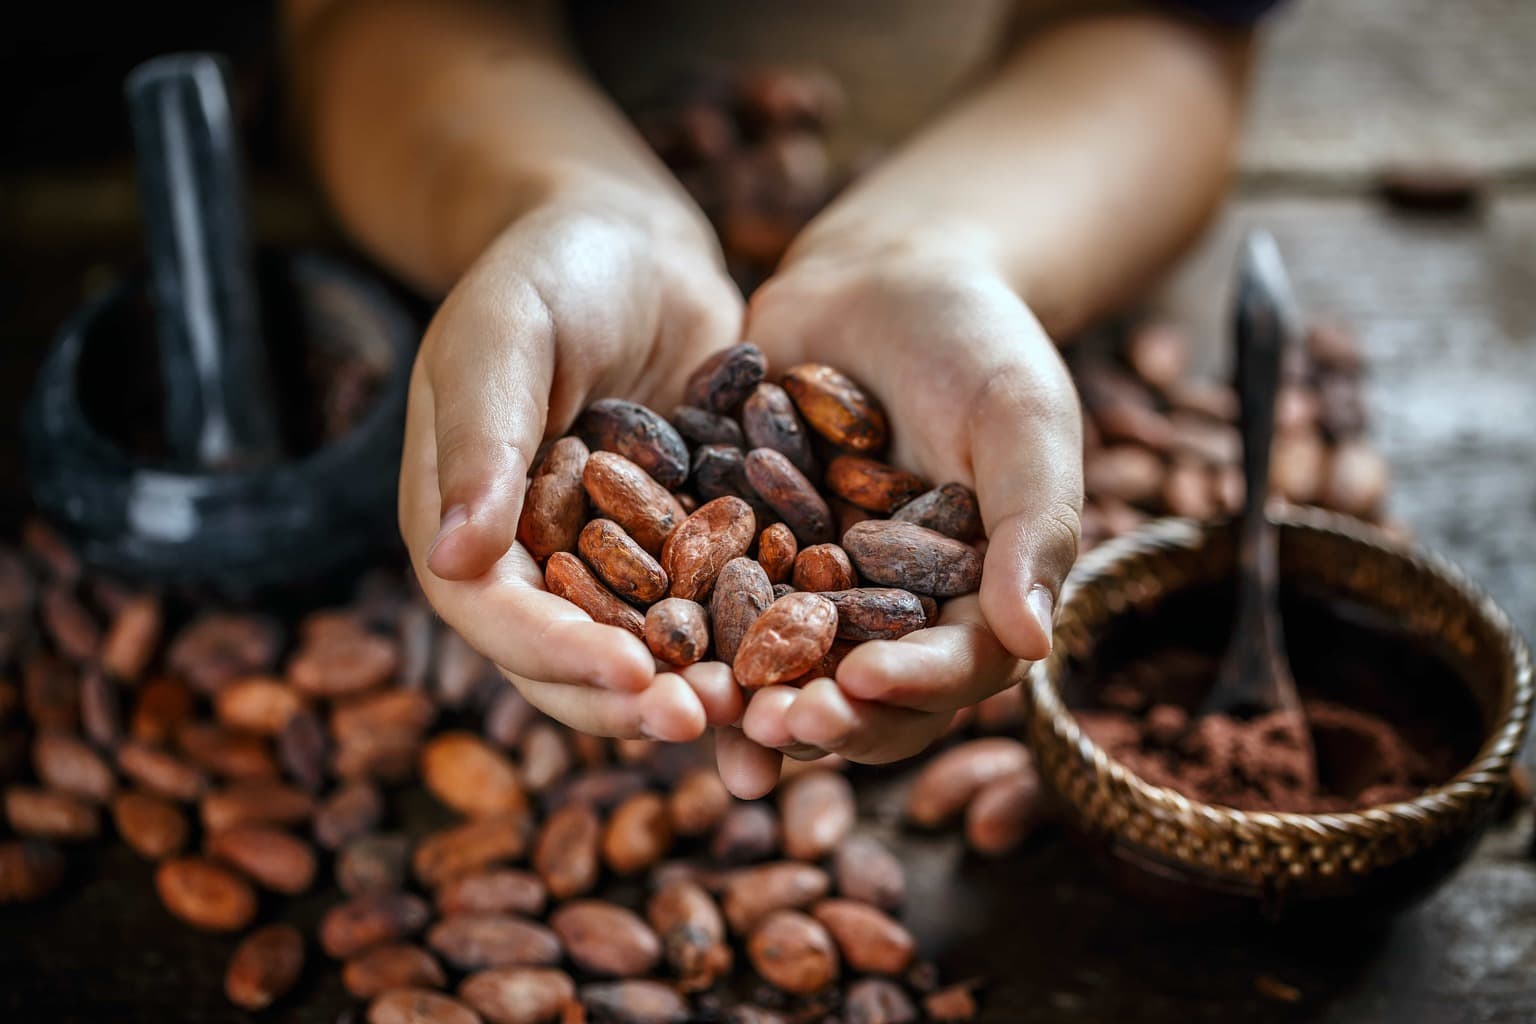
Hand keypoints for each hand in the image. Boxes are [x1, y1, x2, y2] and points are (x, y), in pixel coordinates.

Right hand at [399, 189, 746, 742]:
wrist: (633, 242)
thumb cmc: (551, 268)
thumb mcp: (506, 332)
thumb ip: (481, 436)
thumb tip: (454, 560)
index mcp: (468, 524)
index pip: (497, 613)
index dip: (558, 654)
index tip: (632, 679)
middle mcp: (537, 562)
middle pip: (572, 659)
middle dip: (636, 699)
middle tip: (712, 722)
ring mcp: (616, 563)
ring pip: (649, 651)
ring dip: (701, 690)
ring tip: (764, 713)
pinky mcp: (686, 548)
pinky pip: (714, 609)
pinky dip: (753, 643)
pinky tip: (811, 666)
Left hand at [717, 239, 1082, 794]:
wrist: (883, 272)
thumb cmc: (978, 340)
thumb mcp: (1022, 419)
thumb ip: (1034, 527)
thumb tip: (1036, 646)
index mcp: (968, 601)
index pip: (949, 669)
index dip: (909, 688)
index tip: (862, 686)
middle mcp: (883, 613)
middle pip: (854, 692)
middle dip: (813, 715)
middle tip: (765, 727)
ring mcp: (805, 586)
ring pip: (771, 663)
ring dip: (736, 694)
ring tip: (694, 706)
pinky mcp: (737, 549)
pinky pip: (701, 596)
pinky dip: (672, 619)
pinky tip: (631, 633)